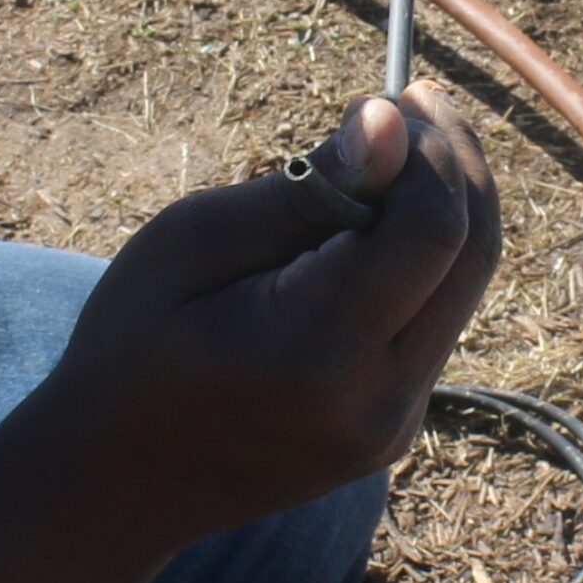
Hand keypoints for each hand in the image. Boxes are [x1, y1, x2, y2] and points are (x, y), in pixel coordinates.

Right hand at [31, 82, 500, 553]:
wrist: (112, 484)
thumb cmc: (128, 346)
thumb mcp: (189, 244)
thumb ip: (301, 191)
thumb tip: (389, 124)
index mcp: (318, 352)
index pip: (432, 231)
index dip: (428, 151)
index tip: (389, 98)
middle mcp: (378, 402)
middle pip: (471, 258)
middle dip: (455, 168)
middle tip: (413, 105)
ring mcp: (393, 428)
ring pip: (462, 292)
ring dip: (441, 213)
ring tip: (379, 160)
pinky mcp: (391, 433)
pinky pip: (433, 328)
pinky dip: (418, 265)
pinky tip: (362, 233)